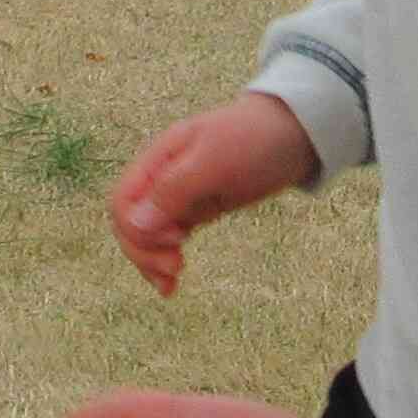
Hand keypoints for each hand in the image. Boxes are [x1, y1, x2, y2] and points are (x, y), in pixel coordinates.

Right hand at [108, 92, 317, 296]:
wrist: (295, 132)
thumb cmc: (254, 139)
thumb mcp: (213, 161)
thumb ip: (173, 190)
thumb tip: (135, 225)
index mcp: (158, 159)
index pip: (122, 202)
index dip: (137, 228)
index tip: (176, 237)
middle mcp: (162, 179)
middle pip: (129, 224)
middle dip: (143, 251)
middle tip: (175, 267)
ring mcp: (179, 197)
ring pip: (146, 237)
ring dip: (151, 262)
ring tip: (173, 281)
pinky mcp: (198, 211)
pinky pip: (168, 241)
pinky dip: (164, 262)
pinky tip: (172, 285)